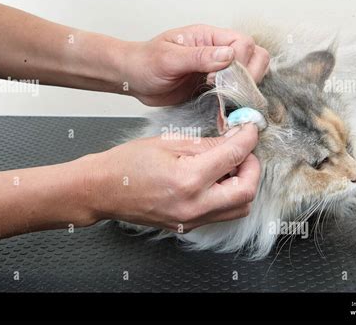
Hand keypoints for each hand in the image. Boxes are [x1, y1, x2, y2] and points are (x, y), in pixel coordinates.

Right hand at [75, 123, 260, 231]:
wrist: (102, 190)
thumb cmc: (127, 164)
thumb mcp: (169, 143)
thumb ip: (207, 143)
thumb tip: (234, 139)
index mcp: (188, 180)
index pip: (234, 156)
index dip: (248, 138)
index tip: (250, 129)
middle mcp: (194, 206)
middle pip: (247, 192)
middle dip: (252, 167)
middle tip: (243, 151)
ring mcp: (191, 220)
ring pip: (239, 208)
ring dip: (243, 184)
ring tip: (229, 165)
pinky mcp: (188, 225)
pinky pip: (221, 213)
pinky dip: (228, 196)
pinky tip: (215, 179)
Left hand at [120, 24, 269, 105]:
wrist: (133, 79)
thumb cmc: (145, 62)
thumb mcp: (169, 59)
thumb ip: (199, 56)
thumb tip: (228, 55)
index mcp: (208, 37)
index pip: (243, 43)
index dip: (241, 62)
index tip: (222, 79)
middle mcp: (216, 51)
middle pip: (255, 56)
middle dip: (250, 76)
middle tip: (230, 91)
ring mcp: (216, 69)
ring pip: (249, 74)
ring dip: (244, 88)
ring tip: (226, 100)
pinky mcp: (213, 86)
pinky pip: (234, 91)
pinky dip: (235, 101)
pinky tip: (223, 109)